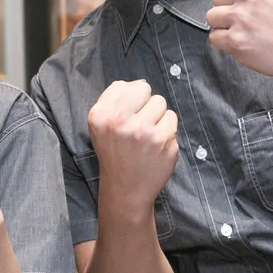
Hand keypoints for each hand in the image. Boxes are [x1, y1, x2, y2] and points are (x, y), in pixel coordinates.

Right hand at [86, 81, 177, 202]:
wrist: (126, 188)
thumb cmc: (114, 153)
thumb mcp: (100, 126)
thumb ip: (113, 100)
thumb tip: (140, 84)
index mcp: (100, 115)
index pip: (123, 86)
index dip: (129, 99)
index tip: (126, 115)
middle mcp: (120, 121)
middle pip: (145, 90)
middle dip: (144, 104)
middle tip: (139, 124)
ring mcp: (143, 131)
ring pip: (161, 103)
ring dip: (157, 116)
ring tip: (148, 135)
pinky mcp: (164, 140)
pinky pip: (172, 118)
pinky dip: (167, 129)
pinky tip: (157, 144)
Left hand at [206, 0, 272, 80]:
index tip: (244, 0)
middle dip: (227, 7)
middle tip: (245, 19)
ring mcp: (240, 17)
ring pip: (212, 17)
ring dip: (223, 25)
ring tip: (243, 31)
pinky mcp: (235, 40)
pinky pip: (214, 37)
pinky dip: (225, 42)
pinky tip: (243, 43)